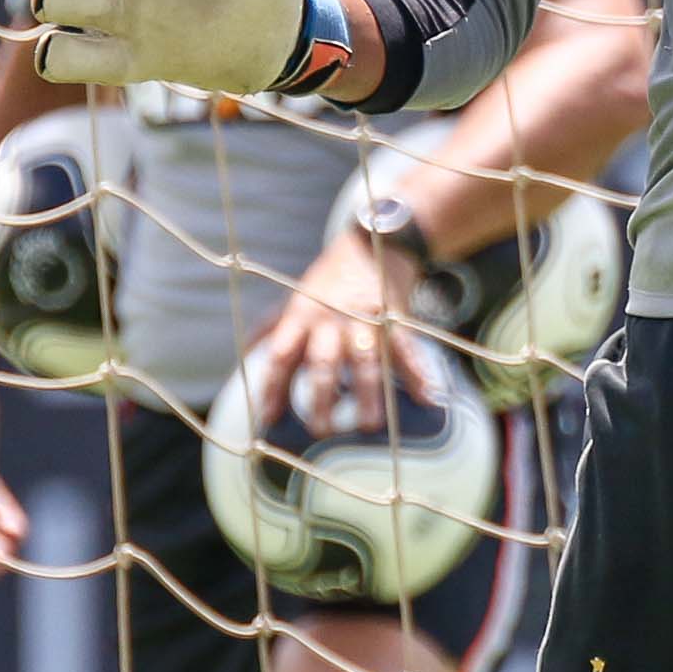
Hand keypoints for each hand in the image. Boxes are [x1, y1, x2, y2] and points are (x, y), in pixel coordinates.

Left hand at [251, 224, 442, 434]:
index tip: (268, 420)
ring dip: (367, 394)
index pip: (281, 355)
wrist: (376, 240)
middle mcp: (331, 319)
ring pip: (365, 360)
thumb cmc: (330, 278)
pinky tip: (427, 397)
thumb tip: (245, 352)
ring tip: (369, 426)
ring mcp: (365, 319)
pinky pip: (407, 349)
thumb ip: (272, 326)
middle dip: (322, 397)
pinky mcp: (395, 317)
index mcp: (301, 316)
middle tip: (321, 431)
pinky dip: (417, 373)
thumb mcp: (296, 295)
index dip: (272, 388)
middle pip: (323, 362)